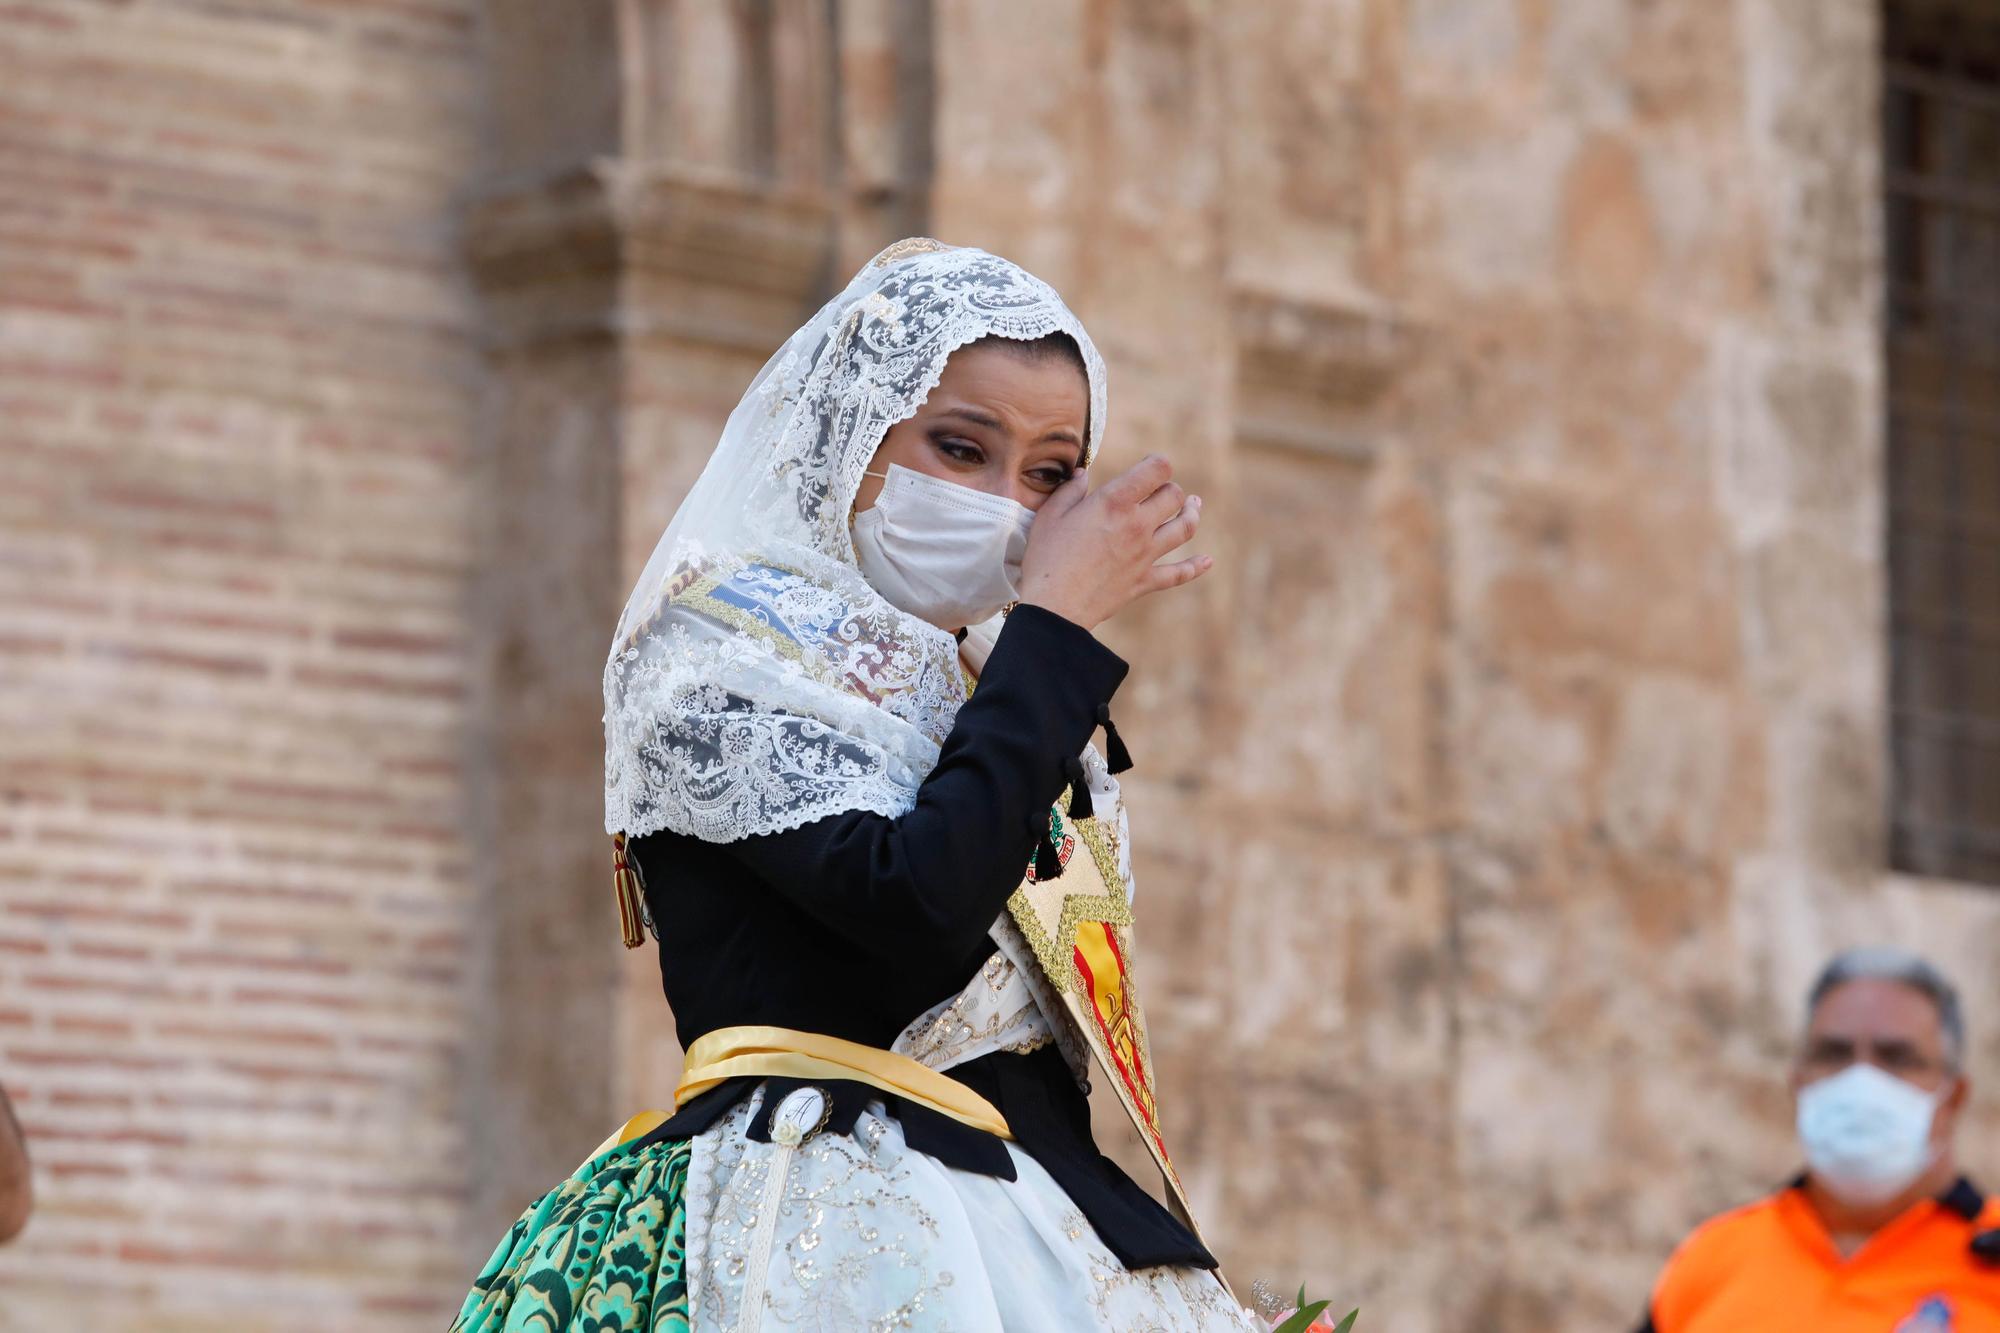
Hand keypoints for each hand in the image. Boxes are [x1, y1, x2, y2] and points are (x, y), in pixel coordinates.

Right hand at [1016, 453, 1210, 630]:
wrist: (1055, 606)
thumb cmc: (1048, 557)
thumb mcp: (1050, 514)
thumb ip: (1070, 490)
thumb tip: (1082, 474)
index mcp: (1116, 502)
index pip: (1157, 469)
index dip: (1158, 462)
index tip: (1150, 464)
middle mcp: (1138, 524)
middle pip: (1174, 496)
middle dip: (1169, 488)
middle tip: (1160, 490)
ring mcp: (1146, 554)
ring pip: (1185, 528)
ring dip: (1191, 514)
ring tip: (1192, 506)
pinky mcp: (1145, 581)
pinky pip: (1178, 573)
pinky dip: (1195, 567)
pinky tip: (1208, 561)